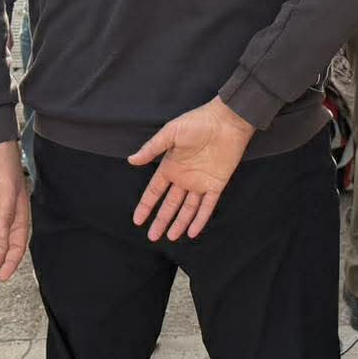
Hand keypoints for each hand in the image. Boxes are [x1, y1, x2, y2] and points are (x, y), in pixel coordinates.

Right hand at [129, 97, 255, 240]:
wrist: (227, 121)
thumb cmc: (198, 122)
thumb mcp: (170, 133)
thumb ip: (152, 149)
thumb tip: (131, 160)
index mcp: (171, 166)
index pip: (155, 191)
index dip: (146, 206)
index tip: (137, 220)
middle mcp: (184, 178)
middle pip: (170, 204)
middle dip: (161, 220)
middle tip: (152, 237)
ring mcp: (200, 183)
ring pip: (187, 209)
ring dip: (179, 223)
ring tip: (170, 237)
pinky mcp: (216, 184)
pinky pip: (207, 206)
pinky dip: (200, 219)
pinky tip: (193, 232)